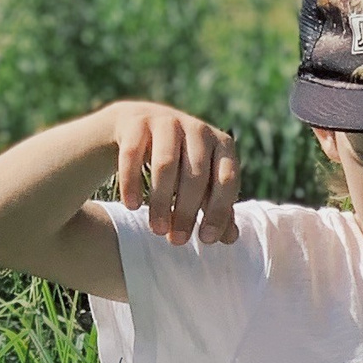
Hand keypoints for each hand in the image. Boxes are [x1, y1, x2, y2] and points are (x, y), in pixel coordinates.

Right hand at [109, 100, 241, 246]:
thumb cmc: (179, 163)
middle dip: (187, 212)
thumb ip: (216, 208)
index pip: (226, 180)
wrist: (139, 126)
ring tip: (157, 230)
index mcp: (221, 144)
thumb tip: (230, 238)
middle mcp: (197, 128)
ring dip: (162, 201)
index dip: (218, 212)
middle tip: (177, 241)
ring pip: (165, 165)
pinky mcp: (136, 122)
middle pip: (195, 175)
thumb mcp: (201, 183)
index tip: (205, 239)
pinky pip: (132, 154)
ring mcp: (166, 121)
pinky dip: (132, 182)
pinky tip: (131, 206)